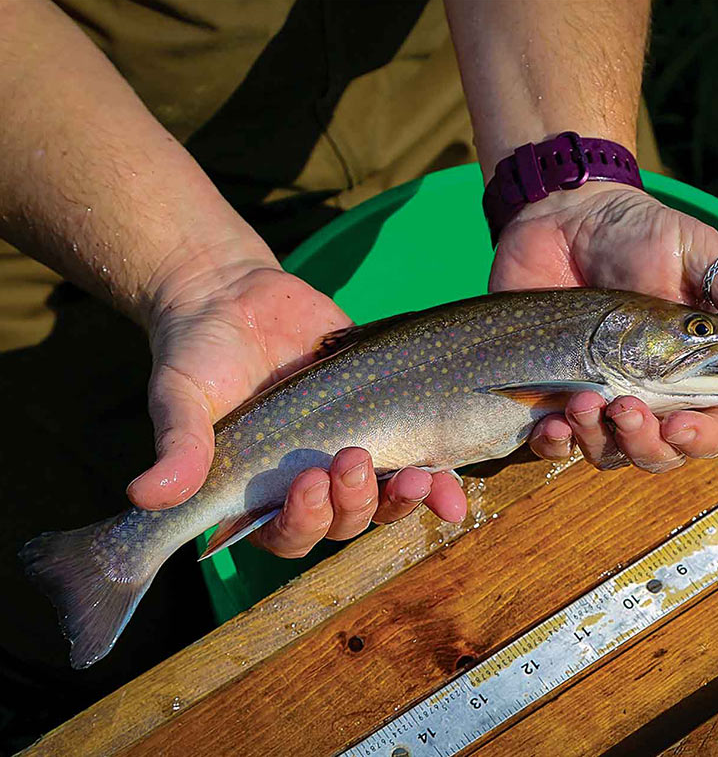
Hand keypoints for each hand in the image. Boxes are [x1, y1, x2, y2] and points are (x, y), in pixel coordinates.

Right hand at [127, 253, 466, 556]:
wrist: (235, 298)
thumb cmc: (199, 354)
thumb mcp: (180, 395)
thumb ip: (178, 445)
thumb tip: (146, 496)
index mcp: (258, 496)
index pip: (285, 535)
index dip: (303, 521)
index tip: (307, 482)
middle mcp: (308, 486)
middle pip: (343, 523)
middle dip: (354, 502)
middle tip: (353, 459)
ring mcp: (350, 454)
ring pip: (384, 502)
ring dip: (403, 498)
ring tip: (418, 478)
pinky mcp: (386, 421)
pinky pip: (418, 461)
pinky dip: (439, 481)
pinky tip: (455, 486)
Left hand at [491, 181, 717, 472]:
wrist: (564, 217)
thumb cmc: (638, 234)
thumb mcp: (696, 253)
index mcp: (697, 372)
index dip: (705, 438)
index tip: (682, 423)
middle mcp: (652, 396)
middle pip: (661, 454)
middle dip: (645, 443)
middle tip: (624, 404)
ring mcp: (600, 400)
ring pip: (609, 455)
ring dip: (599, 441)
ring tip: (583, 400)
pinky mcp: (552, 396)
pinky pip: (554, 445)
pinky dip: (553, 445)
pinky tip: (549, 422)